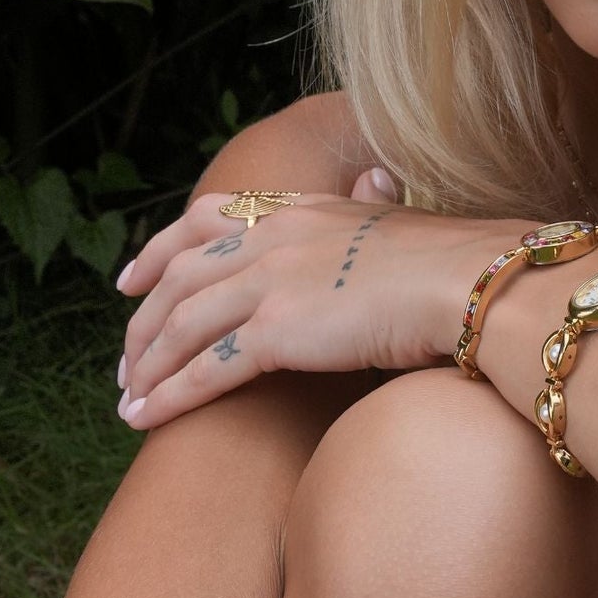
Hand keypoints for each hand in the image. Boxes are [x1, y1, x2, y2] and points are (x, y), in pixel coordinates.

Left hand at [115, 175, 540, 429]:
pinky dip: (169, 395)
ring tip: (129, 400)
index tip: (133, 277)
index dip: (161, 249)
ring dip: (149, 365)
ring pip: (183, 325)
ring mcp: (270, 282)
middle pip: (180, 278)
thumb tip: (378, 179)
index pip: (206, 219)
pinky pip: (206, 368)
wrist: (470, 283)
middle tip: (126, 359)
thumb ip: (374, 204)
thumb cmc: (453, 260)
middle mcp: (273, 238)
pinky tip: (147, 418)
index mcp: (300, 209)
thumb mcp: (401, 218)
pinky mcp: (277, 331)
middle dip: (144, 322)